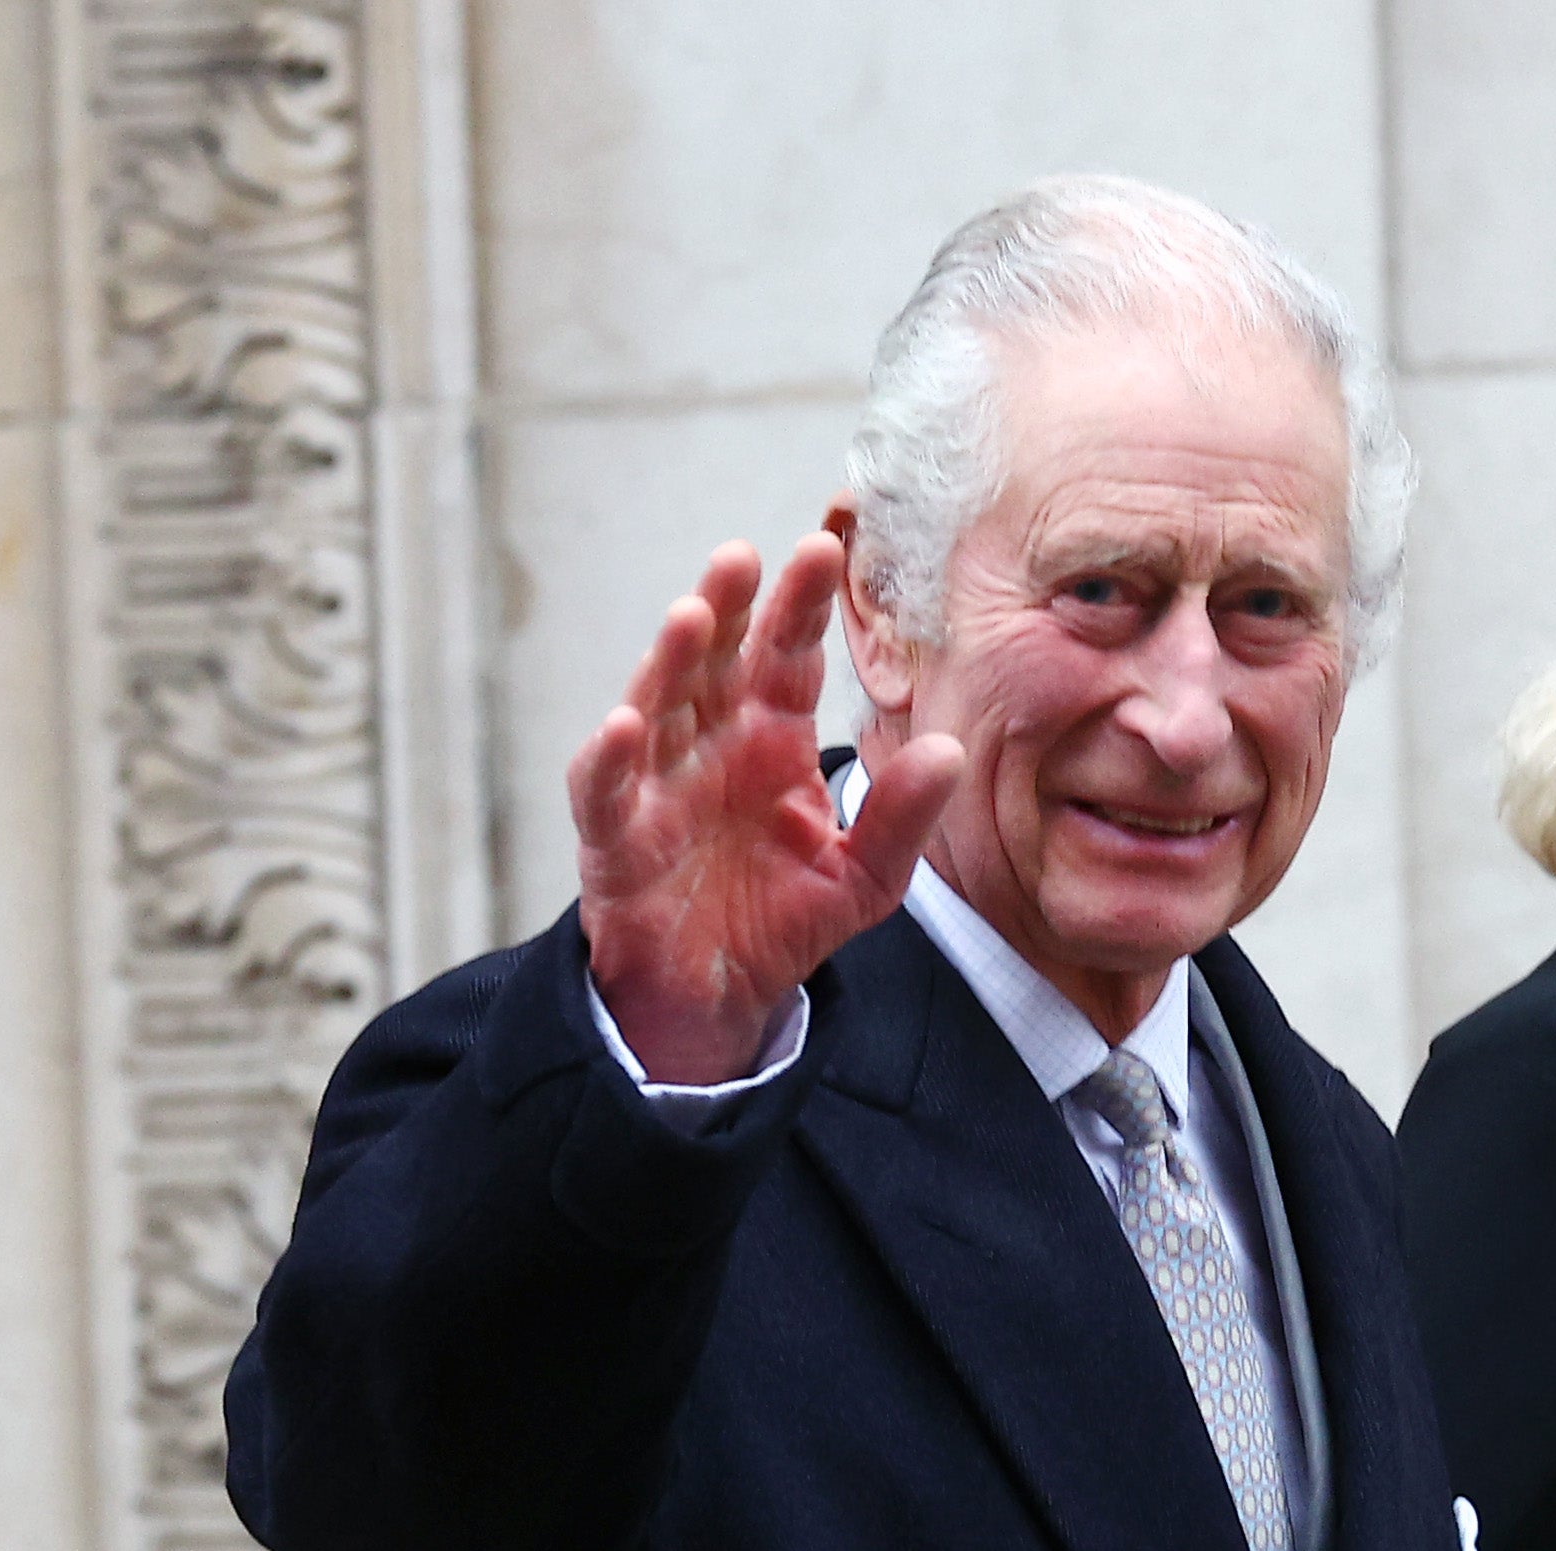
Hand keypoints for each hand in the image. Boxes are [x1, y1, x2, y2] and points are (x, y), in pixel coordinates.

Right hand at [563, 530, 963, 1083]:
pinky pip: (603, 792)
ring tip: (689, 616)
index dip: (799, 606)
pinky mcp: (613, 838)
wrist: (718, 996)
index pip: (786, 657)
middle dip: (727, 608)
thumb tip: (952, 751)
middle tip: (742, 556)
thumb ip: (902, 817)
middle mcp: (710, 744)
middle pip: (715, 661)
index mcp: (772, 739)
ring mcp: (656, 784)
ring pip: (656, 706)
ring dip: (667, 663)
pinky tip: (624, 727)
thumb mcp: (864, 877)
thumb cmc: (782, 921)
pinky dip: (608, 760)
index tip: (823, 549)